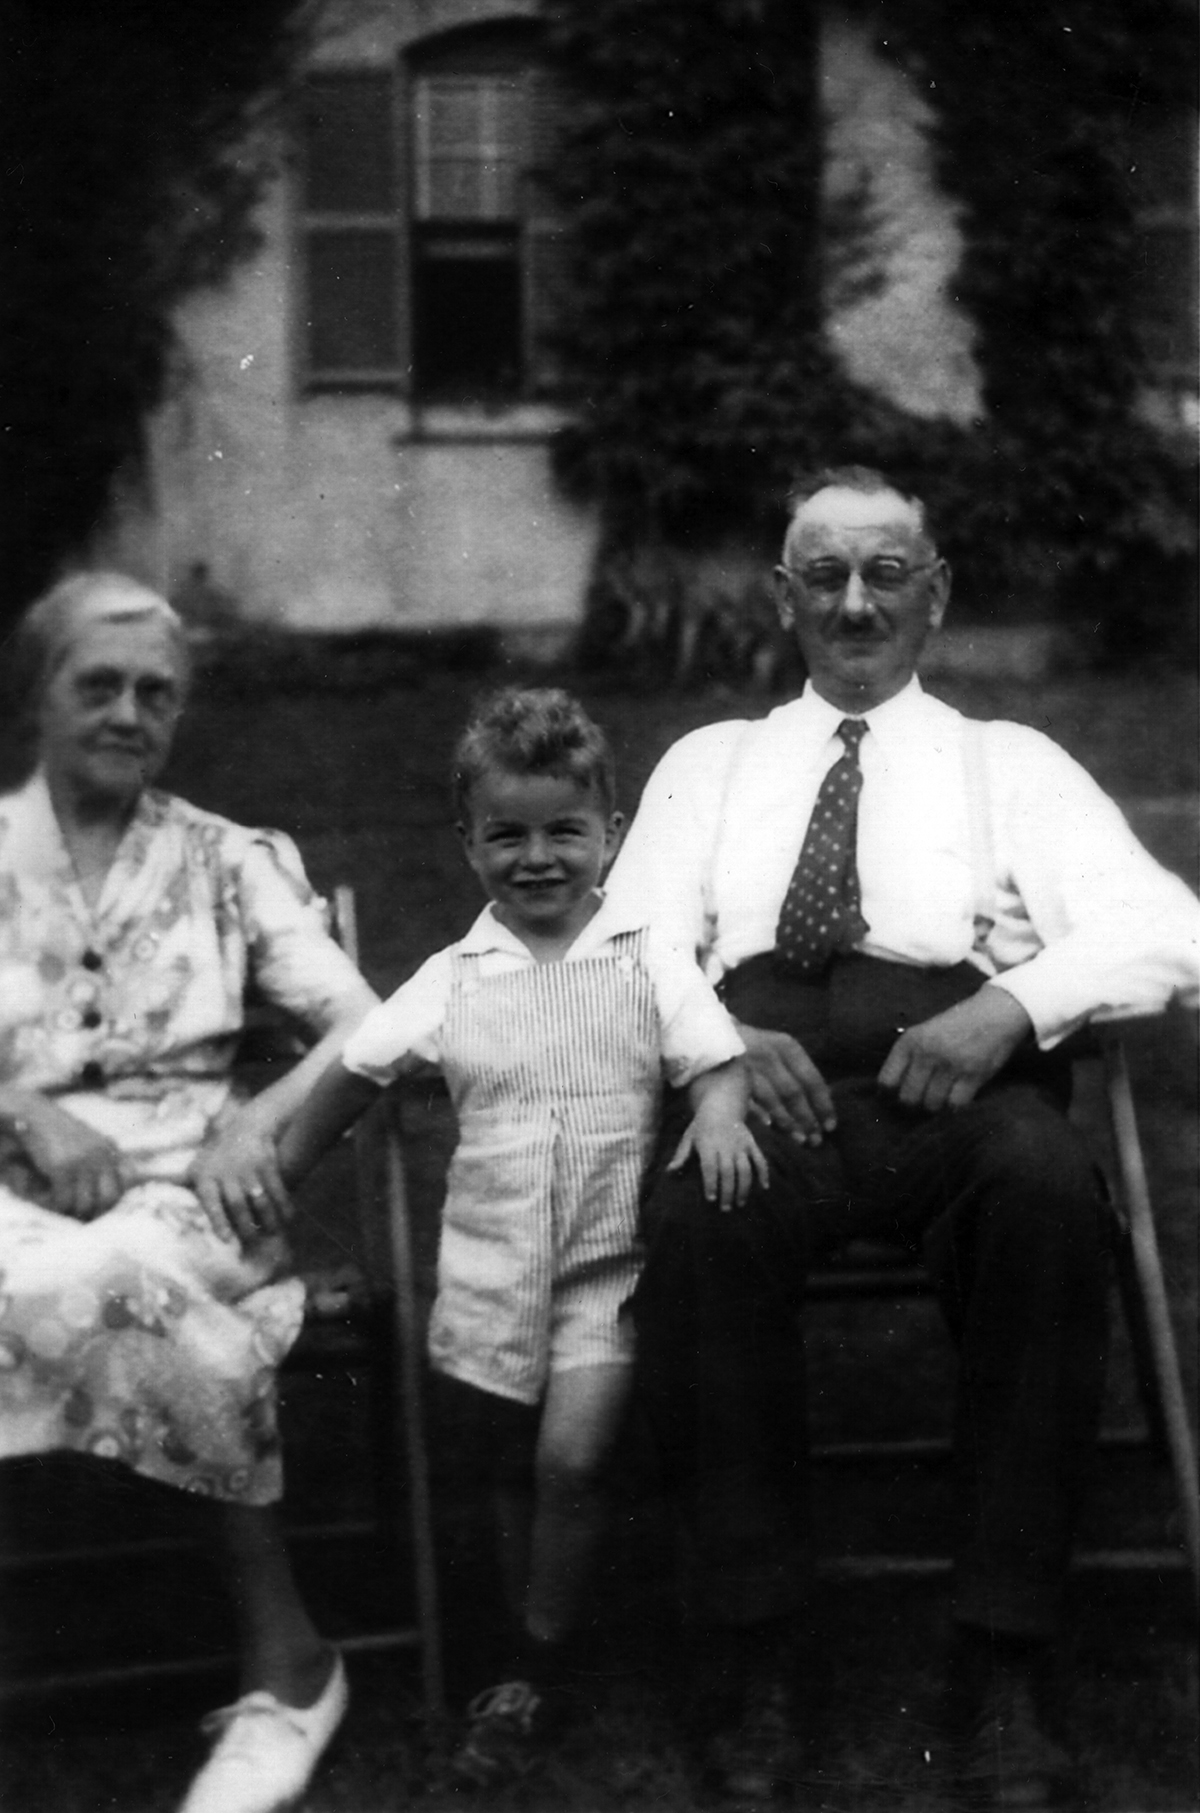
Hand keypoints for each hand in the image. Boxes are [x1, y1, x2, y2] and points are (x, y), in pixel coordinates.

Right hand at [10, 1097, 130, 1219]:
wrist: (38, 1116)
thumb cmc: (62, 1133)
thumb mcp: (92, 1143)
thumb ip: (104, 1162)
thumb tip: (119, 1192)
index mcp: (111, 1149)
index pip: (130, 1179)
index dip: (118, 1195)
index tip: (103, 1203)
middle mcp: (101, 1156)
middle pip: (109, 1198)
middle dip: (97, 1211)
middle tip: (83, 1214)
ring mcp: (82, 1162)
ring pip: (85, 1205)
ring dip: (73, 1211)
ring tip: (63, 1206)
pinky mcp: (62, 1168)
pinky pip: (64, 1201)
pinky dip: (56, 1205)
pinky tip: (49, 1197)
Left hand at [186, 1108, 292, 1246]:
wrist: (246, 1126)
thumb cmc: (218, 1156)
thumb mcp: (198, 1167)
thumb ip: (184, 1186)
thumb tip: (157, 1203)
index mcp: (206, 1177)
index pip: (211, 1201)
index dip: (219, 1220)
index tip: (226, 1239)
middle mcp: (226, 1172)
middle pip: (237, 1204)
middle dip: (246, 1225)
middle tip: (254, 1243)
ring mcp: (248, 1167)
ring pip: (259, 1198)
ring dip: (268, 1218)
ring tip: (273, 1233)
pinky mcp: (266, 1163)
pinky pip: (276, 1188)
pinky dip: (284, 1204)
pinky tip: (289, 1218)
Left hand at [667, 1114, 769, 1210]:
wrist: (722, 1105)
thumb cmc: (701, 1125)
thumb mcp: (689, 1137)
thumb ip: (681, 1155)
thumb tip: (670, 1172)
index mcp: (708, 1145)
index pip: (710, 1167)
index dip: (711, 1184)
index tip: (711, 1199)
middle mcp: (725, 1146)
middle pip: (728, 1172)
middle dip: (727, 1192)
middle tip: (725, 1208)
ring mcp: (740, 1145)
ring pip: (745, 1169)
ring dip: (744, 1188)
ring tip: (740, 1203)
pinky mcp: (751, 1143)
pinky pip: (760, 1159)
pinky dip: (764, 1173)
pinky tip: (764, 1187)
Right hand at [736, 1022, 836, 1144]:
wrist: (712, 1033)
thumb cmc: (754, 1046)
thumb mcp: (779, 1049)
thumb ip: (798, 1071)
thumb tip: (826, 1098)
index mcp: (786, 1046)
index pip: (812, 1079)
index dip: (823, 1105)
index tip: (831, 1125)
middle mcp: (769, 1054)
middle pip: (794, 1093)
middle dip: (807, 1119)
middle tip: (817, 1140)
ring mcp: (749, 1066)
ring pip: (773, 1100)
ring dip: (788, 1122)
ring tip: (800, 1139)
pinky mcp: (731, 1077)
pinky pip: (750, 1102)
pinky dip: (762, 1115)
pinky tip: (771, 1128)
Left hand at [877, 987, 1033, 1112]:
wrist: (996, 1012)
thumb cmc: (959, 1023)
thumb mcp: (926, 1032)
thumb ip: (911, 1055)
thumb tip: (894, 1090)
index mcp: (910, 1041)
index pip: (886, 1080)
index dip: (889, 1095)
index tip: (896, 1100)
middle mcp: (926, 1053)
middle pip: (908, 1097)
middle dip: (915, 1104)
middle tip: (923, 1103)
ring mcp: (949, 1064)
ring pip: (932, 1104)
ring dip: (936, 1107)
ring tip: (941, 1101)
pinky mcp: (973, 1075)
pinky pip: (956, 1104)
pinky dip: (956, 1108)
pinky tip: (958, 1101)